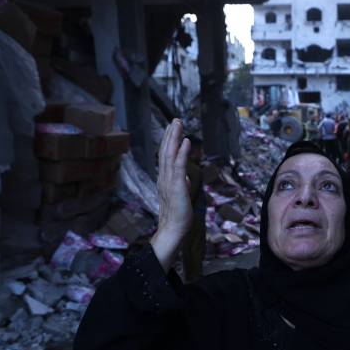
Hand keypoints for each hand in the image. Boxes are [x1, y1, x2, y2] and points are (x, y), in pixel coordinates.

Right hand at [150, 119, 191, 265]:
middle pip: (165, 152)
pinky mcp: (176, 186)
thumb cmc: (178, 216)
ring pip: (170, 155)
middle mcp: (164, 177)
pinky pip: (179, 166)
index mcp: (164, 179)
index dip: (168, 142)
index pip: (165, 157)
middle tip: (175, 120)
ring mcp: (168, 181)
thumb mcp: (181, 196)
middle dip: (170, 135)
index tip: (173, 129)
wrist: (173, 230)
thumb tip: (186, 178)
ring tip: (178, 124)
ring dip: (174, 138)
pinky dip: (182, 153)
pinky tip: (185, 141)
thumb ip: (182, 185)